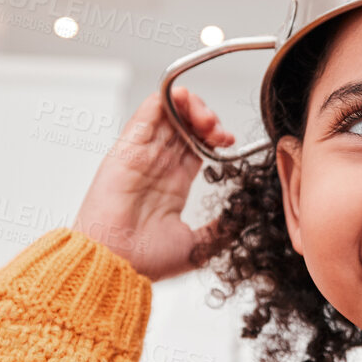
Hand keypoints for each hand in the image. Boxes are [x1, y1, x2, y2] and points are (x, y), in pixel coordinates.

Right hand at [71, 87, 234, 281]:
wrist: (117, 264)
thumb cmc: (144, 261)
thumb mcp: (198, 247)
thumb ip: (221, 231)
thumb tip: (245, 221)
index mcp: (172, 185)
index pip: (197, 146)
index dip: (216, 137)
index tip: (230, 143)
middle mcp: (157, 166)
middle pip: (185, 126)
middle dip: (208, 119)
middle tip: (220, 132)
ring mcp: (142, 155)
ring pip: (168, 114)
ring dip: (192, 106)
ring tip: (207, 119)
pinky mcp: (127, 148)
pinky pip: (146, 113)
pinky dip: (165, 99)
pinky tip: (182, 97)